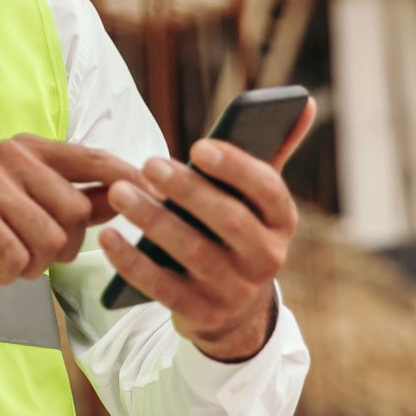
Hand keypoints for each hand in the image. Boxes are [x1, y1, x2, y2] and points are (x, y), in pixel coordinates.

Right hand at [0, 134, 144, 308]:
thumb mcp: (33, 211)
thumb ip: (79, 201)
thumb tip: (133, 194)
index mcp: (30, 149)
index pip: (94, 159)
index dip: (128, 179)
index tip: (161, 195)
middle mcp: (11, 155)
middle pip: (74, 213)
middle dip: (57, 247)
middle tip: (21, 249)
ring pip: (49, 240)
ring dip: (27, 264)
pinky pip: (17, 257)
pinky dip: (3, 272)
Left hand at [99, 101, 311, 360]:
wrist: (236, 313)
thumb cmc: (240, 234)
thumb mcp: (260, 200)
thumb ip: (275, 150)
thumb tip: (305, 102)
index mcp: (282, 222)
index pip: (268, 190)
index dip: (235, 168)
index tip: (198, 146)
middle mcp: (267, 258)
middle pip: (228, 221)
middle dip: (187, 191)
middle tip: (149, 163)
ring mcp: (234, 290)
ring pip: (193, 252)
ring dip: (153, 220)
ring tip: (120, 192)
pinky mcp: (201, 313)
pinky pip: (163, 287)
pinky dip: (133, 262)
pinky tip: (110, 236)